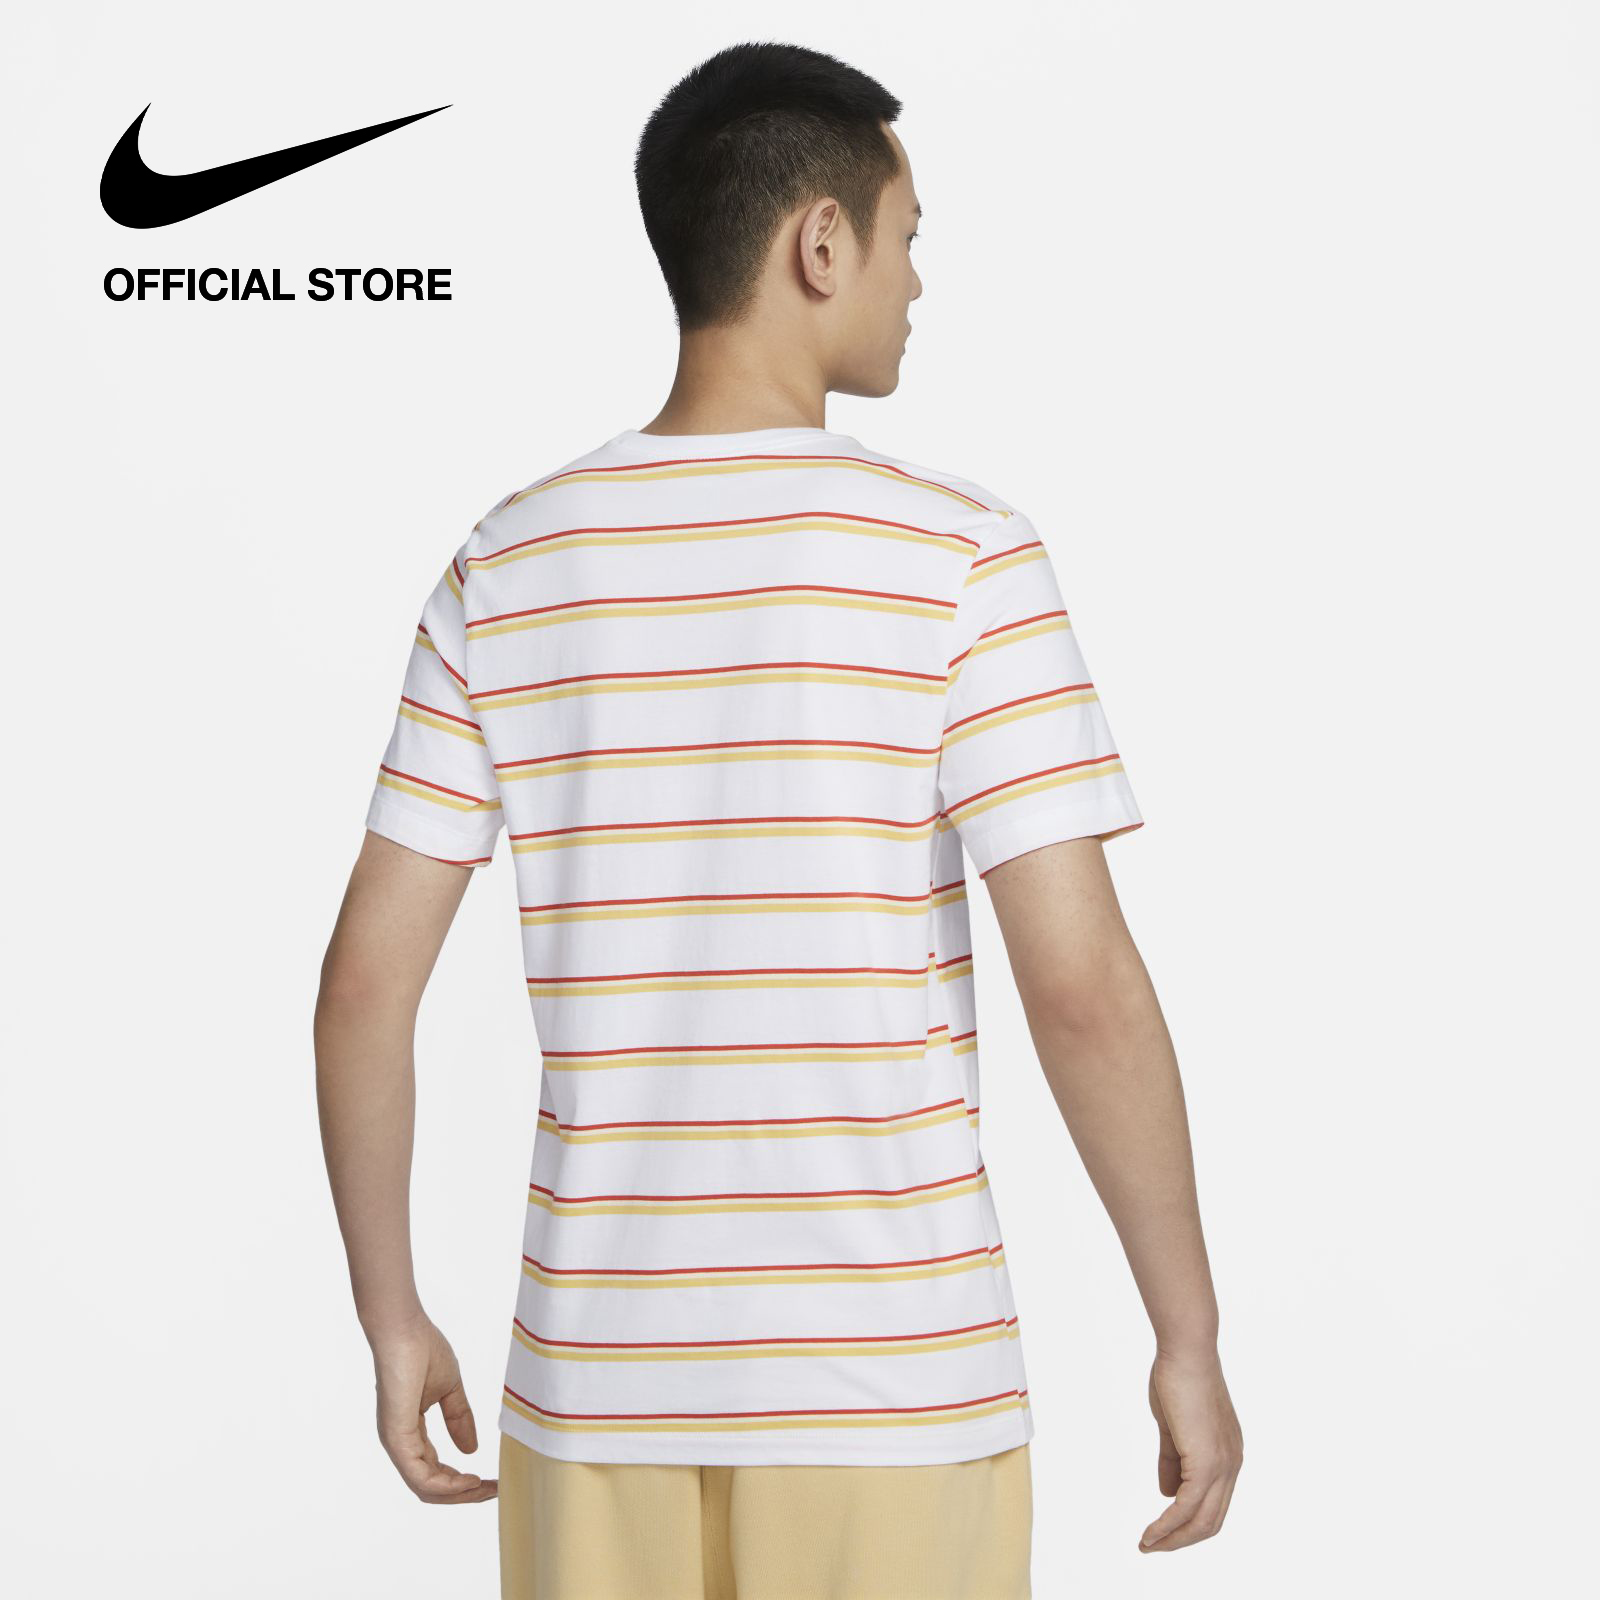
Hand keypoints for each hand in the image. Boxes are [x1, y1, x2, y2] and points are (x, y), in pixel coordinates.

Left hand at [371, 1314, 497, 1503]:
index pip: (435, 1471)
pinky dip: (446, 1485)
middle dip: (464, 1494)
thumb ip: (459, 1418)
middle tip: (494, 1491)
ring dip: (459, 1494)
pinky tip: (469, 1480)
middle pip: (432, 1488)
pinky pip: (420, 1477)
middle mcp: (401, 1444)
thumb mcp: (450, 1389)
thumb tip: (470, 1450)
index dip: (463, 1481)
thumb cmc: (422, 1349)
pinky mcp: (396, 1437)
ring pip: (426, 1489)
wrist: (404, 1329)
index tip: (492, 1480)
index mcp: (410, 1433)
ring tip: (486, 1487)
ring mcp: (396, 1443)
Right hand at [1138, 1347, 1242, 1551]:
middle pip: (1211, 1521)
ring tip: (1147, 1546)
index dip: (1188, 1523)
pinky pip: (1185, 1507)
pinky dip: (1167, 1526)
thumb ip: (1173, 1459)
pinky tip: (1150, 1534)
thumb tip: (1167, 1492)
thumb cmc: (1178, 1378)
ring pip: (1202, 1522)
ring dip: (1173, 1539)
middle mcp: (1231, 1465)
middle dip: (1181, 1540)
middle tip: (1152, 1546)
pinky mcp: (1206, 1462)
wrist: (1186, 1351)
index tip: (1162, 1531)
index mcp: (1227, 1455)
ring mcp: (1222, 1465)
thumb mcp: (1174, 1427)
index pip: (1213, 1503)